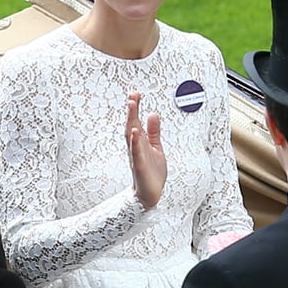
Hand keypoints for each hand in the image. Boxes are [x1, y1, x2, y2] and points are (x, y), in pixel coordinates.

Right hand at [125, 92, 165, 209]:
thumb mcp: (156, 147)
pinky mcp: (139, 165)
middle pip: (132, 125)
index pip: (136, 121)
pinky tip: (136, 132)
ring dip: (131, 121)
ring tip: (132, 107)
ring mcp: (137, 156)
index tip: (135, 94)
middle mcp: (136, 147)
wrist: (150, 193)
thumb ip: (154, 131)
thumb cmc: (152, 172)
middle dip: (132, 111)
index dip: (135, 108)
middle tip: (132, 96)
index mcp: (140, 142)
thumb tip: (153, 114)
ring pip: (131, 136)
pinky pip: (136, 152)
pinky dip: (135, 142)